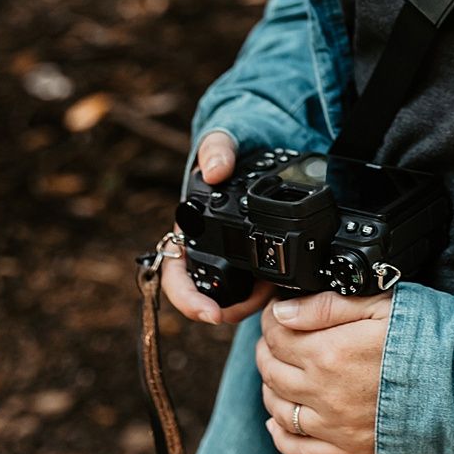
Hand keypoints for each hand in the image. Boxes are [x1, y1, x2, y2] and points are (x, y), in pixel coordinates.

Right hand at [161, 132, 274, 326]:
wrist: (259, 147)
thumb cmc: (231, 148)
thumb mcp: (224, 139)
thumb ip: (217, 148)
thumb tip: (215, 170)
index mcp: (190, 229)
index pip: (175, 275)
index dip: (187, 298)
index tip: (208, 313)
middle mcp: (206, 249)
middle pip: (204, 296)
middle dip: (220, 311)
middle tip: (240, 312)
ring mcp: (230, 257)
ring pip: (231, 297)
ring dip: (245, 304)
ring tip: (265, 295)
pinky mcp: (255, 259)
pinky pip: (256, 286)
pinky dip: (265, 291)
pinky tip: (278, 284)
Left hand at [256, 289, 393, 453]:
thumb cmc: (427, 338)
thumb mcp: (380, 303)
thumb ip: (326, 306)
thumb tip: (284, 312)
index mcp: (330, 352)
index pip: (277, 335)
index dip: (272, 320)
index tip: (278, 313)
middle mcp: (324, 392)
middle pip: (272, 371)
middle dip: (266, 350)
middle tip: (276, 338)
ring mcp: (333, 425)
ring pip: (278, 408)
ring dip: (270, 387)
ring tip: (279, 372)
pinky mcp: (346, 450)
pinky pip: (297, 449)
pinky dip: (280, 435)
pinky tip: (279, 421)